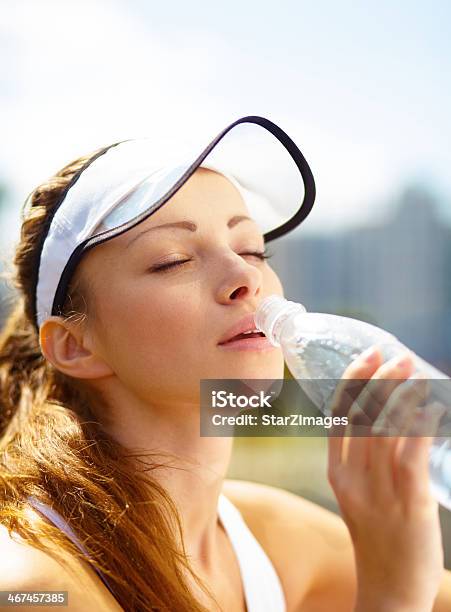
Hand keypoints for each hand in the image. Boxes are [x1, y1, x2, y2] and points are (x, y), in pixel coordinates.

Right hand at [327, 346, 444, 611]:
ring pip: (387, 430)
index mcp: (337, 474)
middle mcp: (353, 478)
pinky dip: (420, 427)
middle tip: (398, 356)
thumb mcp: (359, 496)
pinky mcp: (408, 504)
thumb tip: (389, 417)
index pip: (339, 415)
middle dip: (380, 379)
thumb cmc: (378, 538)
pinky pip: (411, 456)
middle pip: (363, 416)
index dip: (354, 380)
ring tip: (418, 373)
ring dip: (403, 395)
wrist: (389, 590)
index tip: (369, 355)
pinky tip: (431, 408)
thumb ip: (367, 460)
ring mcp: (379, 491)